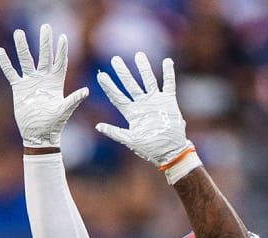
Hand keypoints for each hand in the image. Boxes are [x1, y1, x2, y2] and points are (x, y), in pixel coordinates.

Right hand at [0, 24, 88, 148]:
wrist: (39, 135)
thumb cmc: (54, 125)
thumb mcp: (65, 111)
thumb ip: (73, 100)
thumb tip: (86, 91)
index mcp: (56, 82)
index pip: (60, 62)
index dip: (62, 50)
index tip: (63, 36)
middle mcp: (43, 79)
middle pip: (44, 55)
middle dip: (45, 41)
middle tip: (45, 26)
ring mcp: (30, 82)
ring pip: (26, 60)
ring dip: (22, 47)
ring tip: (18, 32)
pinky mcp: (18, 89)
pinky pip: (11, 73)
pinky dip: (6, 63)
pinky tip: (1, 52)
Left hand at [94, 52, 197, 178]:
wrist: (169, 151)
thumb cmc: (149, 148)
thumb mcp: (129, 140)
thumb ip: (114, 132)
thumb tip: (97, 127)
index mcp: (132, 113)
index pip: (117, 96)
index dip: (109, 86)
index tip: (101, 75)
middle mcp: (142, 104)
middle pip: (130, 84)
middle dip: (122, 72)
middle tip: (115, 59)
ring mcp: (155, 102)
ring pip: (148, 80)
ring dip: (144, 68)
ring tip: (139, 55)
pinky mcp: (169, 102)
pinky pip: (169, 84)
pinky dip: (169, 73)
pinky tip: (167, 61)